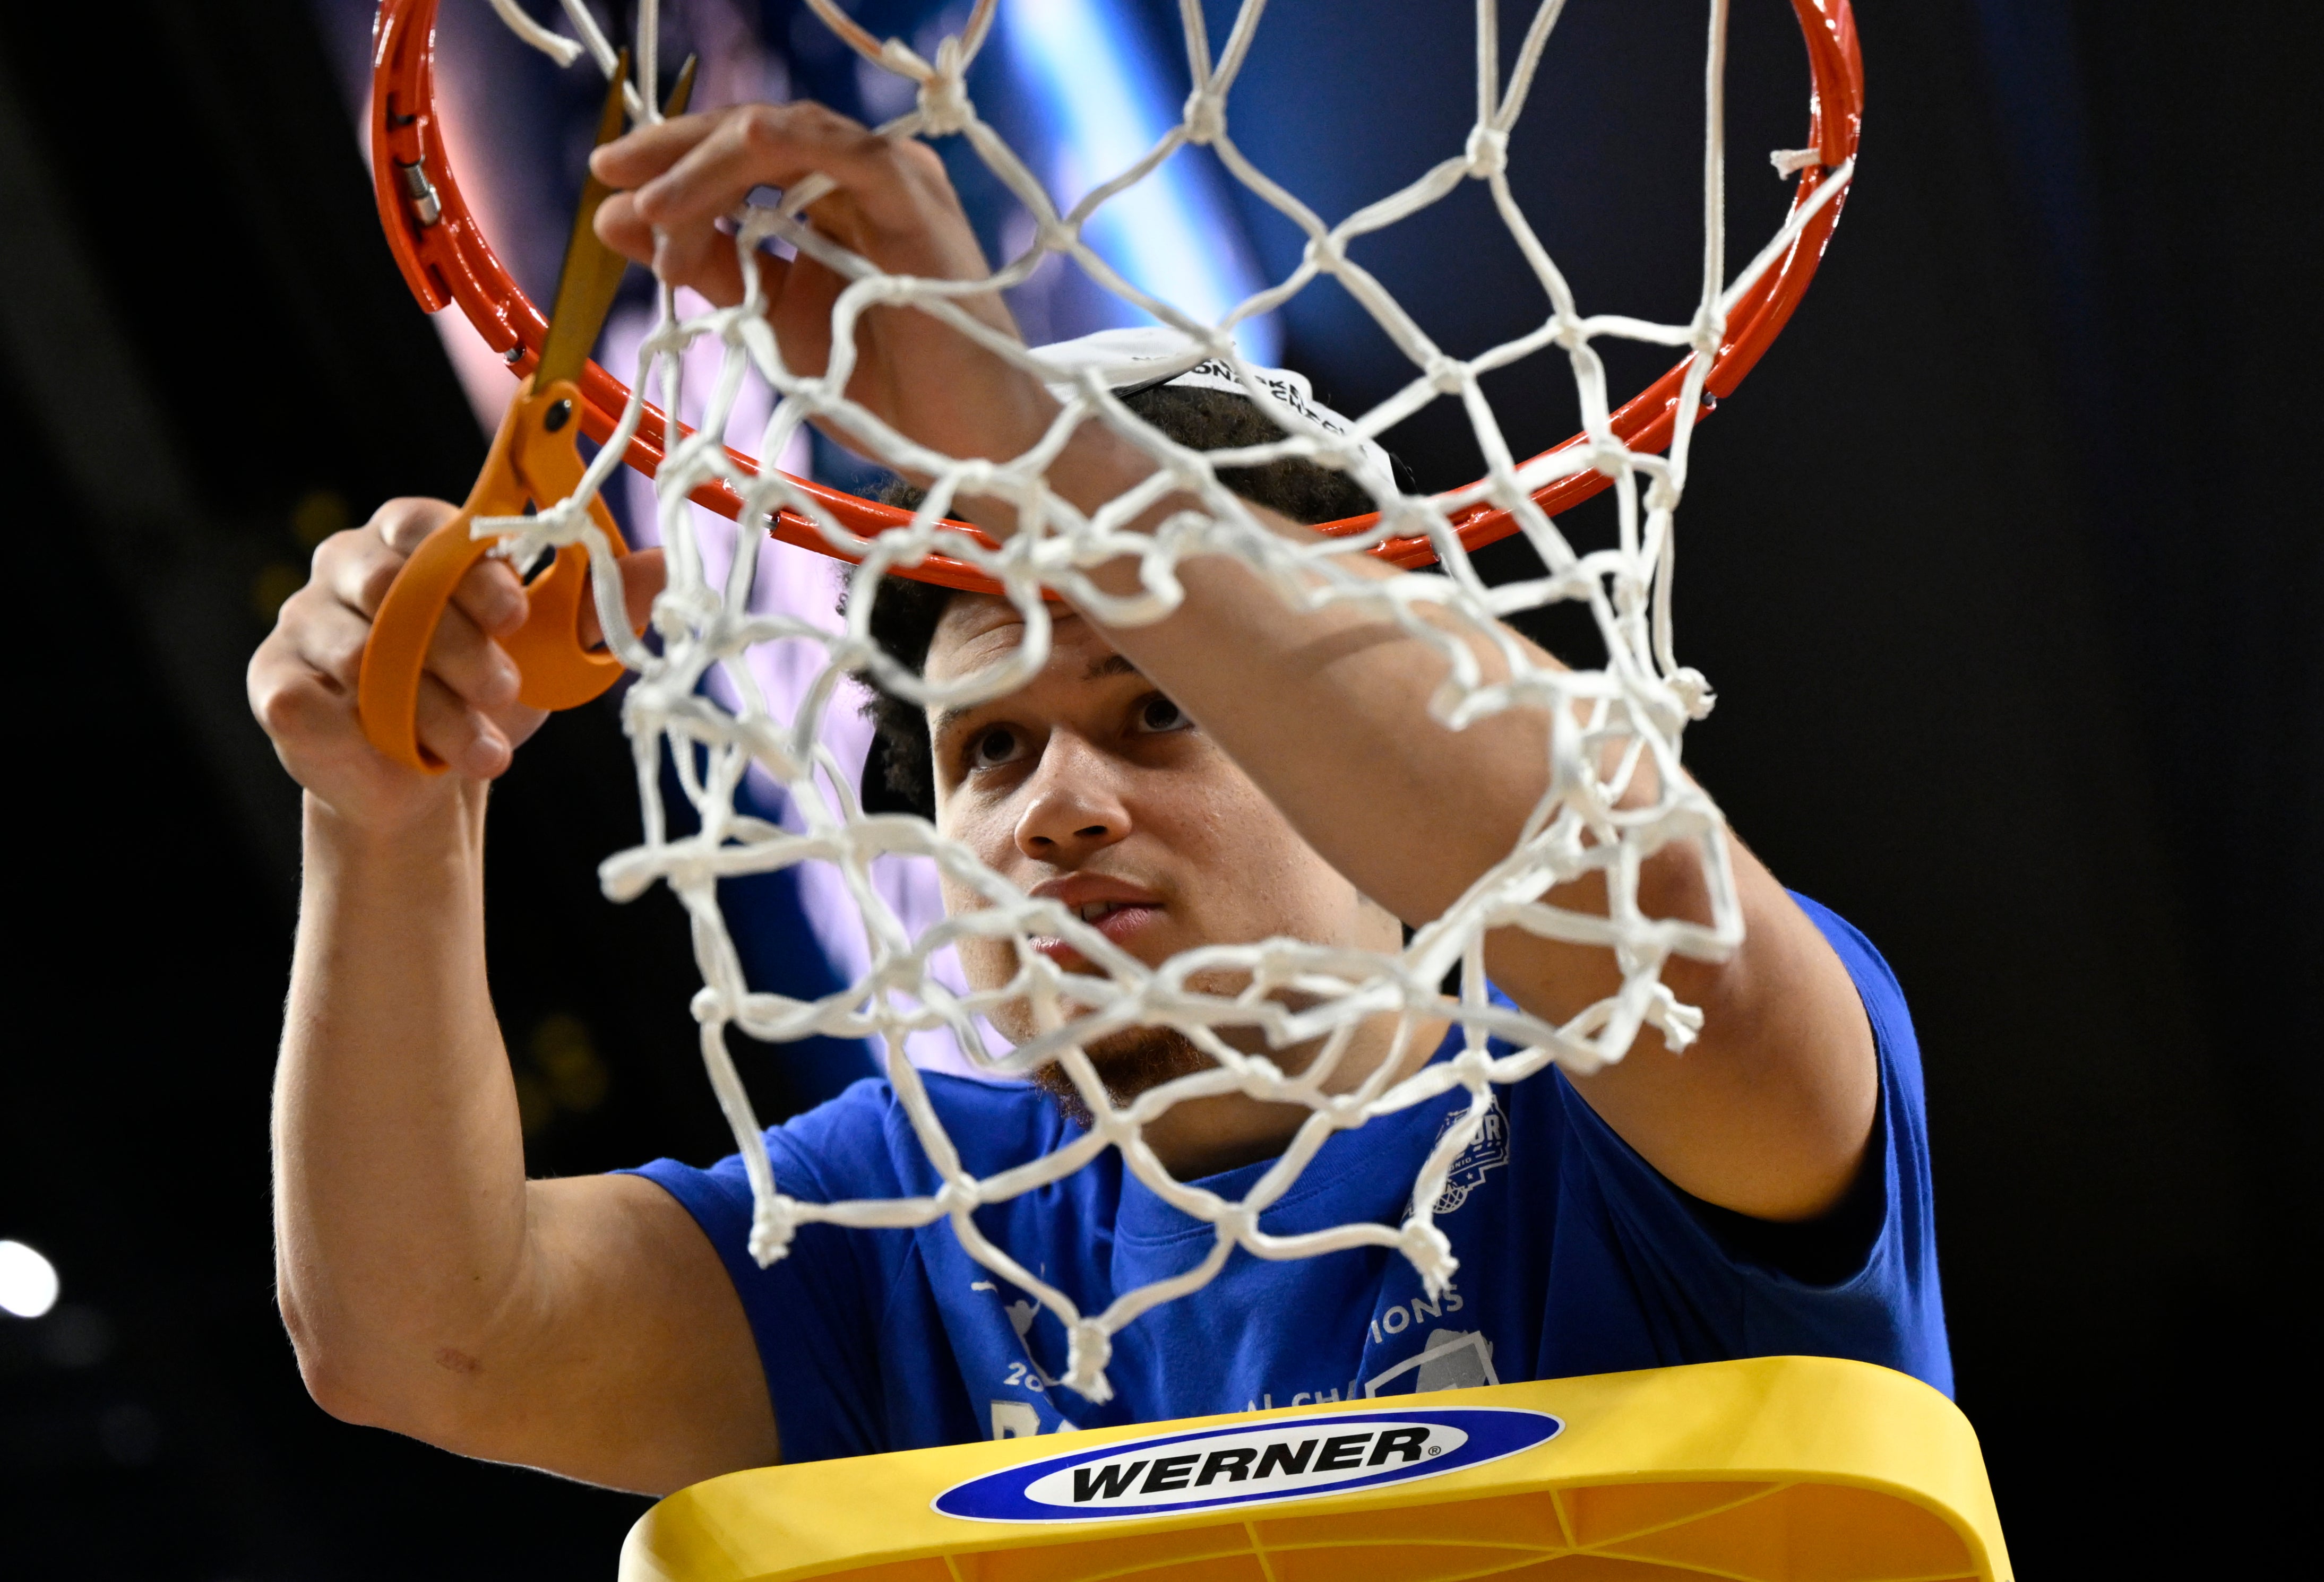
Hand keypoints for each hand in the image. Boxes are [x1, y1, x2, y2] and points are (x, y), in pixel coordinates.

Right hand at [247, 498, 662, 829]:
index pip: (429, 524)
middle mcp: (347, 568)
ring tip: (483, 751)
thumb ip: (605, 603)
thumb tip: (667, 564)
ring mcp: (302, 622)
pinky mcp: (273, 683)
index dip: (473, 568)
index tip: (518, 614)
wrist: (435, 777)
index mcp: (411, 539)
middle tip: (508, 692)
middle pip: (393, 587)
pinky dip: (361, 734)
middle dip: (458, 647)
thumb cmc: (492, 690)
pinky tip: (403, 758)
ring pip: (361, 657)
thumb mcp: (557, 648)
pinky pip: (305, 701)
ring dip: (432, 711)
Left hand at [591, 101, 1063, 482]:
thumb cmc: (882, 390)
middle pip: (752, 133)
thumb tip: (614, 219)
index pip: (739, 156)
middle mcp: (863, 176)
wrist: (962, 445)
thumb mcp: (768, 320)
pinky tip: (722, 163)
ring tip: (650, 207)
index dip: (669, 164)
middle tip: (613, 185)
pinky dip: (777, 149)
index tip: (608, 193)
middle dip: (673, 155)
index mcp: (832, 198)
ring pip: (784, 134)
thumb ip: (705, 265)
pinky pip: (842, 150)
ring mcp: (892, 182)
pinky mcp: (914, 201)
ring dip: (705, 163)